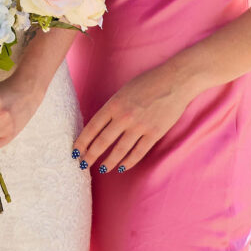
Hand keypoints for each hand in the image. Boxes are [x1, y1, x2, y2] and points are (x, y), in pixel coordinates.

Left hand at [74, 59, 199, 173]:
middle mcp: (124, 117)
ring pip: (119, 151)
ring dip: (108, 162)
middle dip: (90, 156)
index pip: (92, 128)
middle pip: (102, 142)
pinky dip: (129, 162)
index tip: (75, 152)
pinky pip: (138, 152)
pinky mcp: (154, 133)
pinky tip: (122, 167)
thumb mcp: (124, 91)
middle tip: (83, 165)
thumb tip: (101, 126)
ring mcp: (140, 126)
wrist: (175, 81)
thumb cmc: (148, 82)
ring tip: (102, 169)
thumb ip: (113, 108)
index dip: (82, 142)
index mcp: (114, 104)